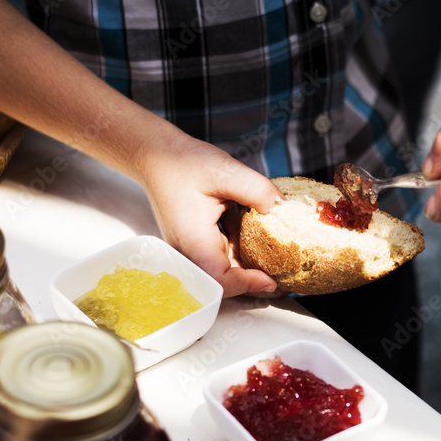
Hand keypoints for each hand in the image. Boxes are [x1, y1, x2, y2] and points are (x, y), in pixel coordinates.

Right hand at [137, 132, 284, 297]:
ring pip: (226, 267)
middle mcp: (190, 250)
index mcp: (194, 241)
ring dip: (251, 264)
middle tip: (285, 278)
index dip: (248, 285)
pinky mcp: (198, 239)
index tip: (273, 282)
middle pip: (225, 280)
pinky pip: (223, 252)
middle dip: (256, 281)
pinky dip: (242, 248)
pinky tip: (260, 237)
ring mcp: (193, 247)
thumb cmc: (182, 163)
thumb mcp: (226, 171)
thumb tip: (284, 210)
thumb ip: (258, 191)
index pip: (221, 280)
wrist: (155, 154)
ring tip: (279, 261)